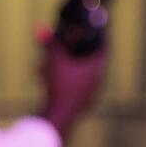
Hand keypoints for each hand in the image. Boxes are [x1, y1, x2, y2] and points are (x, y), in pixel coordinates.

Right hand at [37, 24, 106, 140]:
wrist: (57, 118)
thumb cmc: (60, 86)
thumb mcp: (54, 61)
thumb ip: (50, 44)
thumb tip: (41, 28)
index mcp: (98, 69)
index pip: (104, 47)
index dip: (98, 35)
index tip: (92, 27)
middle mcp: (97, 81)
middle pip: (87, 59)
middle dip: (70, 50)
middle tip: (59, 44)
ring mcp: (89, 93)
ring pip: (76, 73)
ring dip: (60, 66)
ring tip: (42, 64)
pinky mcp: (79, 103)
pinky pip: (71, 85)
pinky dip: (59, 78)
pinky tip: (42, 77)